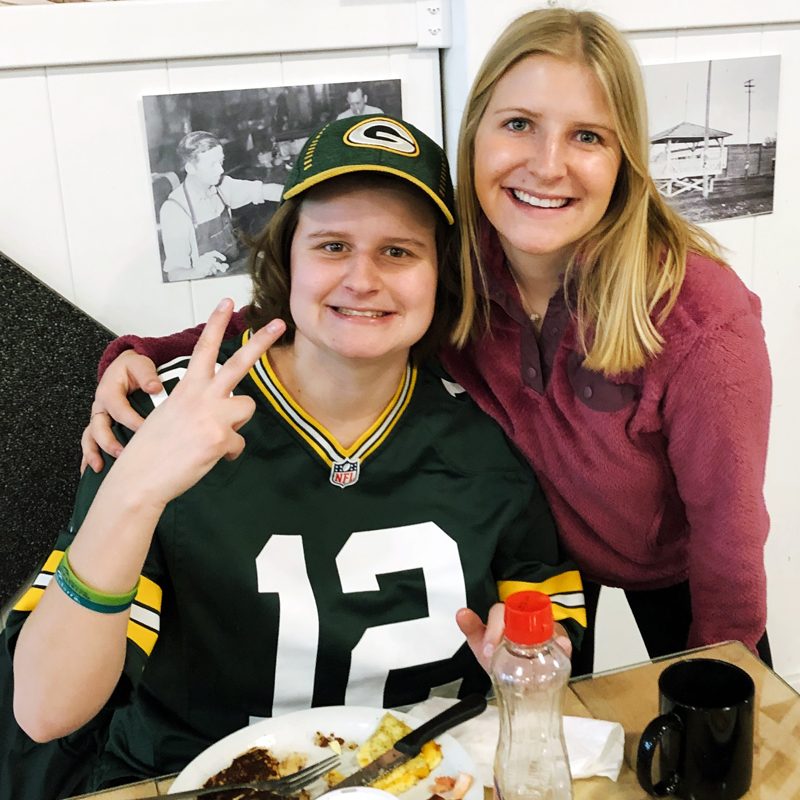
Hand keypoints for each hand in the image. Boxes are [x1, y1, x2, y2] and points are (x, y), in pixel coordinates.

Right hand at [80, 351, 162, 473]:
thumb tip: (155, 387)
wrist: (124, 368)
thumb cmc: (133, 368)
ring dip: (92, 453)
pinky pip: (89, 443)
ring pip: (90, 437)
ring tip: (99, 468)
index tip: (146, 431)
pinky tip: (89, 472)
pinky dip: (87, 457)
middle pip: (99, 427)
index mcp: (109, 391)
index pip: (119, 410)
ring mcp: (98, 418)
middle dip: (109, 442)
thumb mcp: (140, 365)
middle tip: (122, 454)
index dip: (132, 421)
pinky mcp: (99, 426)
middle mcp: (100, 406)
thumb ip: (147, 375)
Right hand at [108, 299, 284, 509]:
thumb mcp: (171, 414)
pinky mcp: (222, 439)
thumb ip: (199, 404)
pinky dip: (228, 453)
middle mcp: (201, 396)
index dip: (216, 323)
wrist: (140, 478)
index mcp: (186, 387)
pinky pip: (239, 444)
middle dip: (261, 342)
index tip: (228, 301)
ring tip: (211, 437)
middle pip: (238, 363)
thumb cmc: (152, 449)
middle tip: (279, 324)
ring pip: (246, 408)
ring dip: (235, 424)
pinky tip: (208, 457)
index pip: (204, 348)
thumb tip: (223, 413)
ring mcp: (214, 416)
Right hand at [196, 250, 226, 276]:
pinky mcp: (199, 267)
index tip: (225, 259)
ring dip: (214, 270)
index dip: (220, 255)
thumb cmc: (204, 268)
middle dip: (220, 266)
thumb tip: (227, 266)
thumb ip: (220, 266)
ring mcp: (201, 262)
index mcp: (206, 255)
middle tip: (224, 270)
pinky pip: (208, 270)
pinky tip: (208, 273)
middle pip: (214, 261)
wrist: (194, 272)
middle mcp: (203, 257)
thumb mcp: (213, 266)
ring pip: (211, 266)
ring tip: (212, 272)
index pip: (214, 252)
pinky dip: (209, 272)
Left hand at [457, 607, 572, 672]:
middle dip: (519, 636)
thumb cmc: (498, 654)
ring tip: (541, 653)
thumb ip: (471, 628)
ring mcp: (542, 629)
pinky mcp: (558, 641)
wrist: (516, 678)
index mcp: (504, 618)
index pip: (499, 613)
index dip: (493, 630)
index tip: (488, 651)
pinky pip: (563, 640)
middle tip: (509, 659)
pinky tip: (563, 648)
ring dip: (545, 636)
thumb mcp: (481, 645)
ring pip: (547, 625)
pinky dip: (563, 646)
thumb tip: (461, 613)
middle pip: (525, 617)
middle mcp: (525, 619)